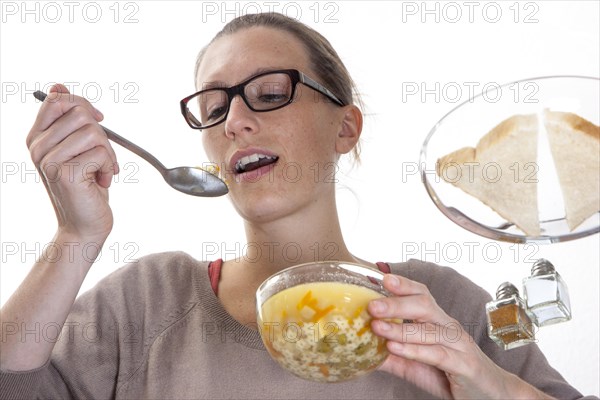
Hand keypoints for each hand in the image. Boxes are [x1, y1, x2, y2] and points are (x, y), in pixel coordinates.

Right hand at [26, 84, 118, 242]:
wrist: (84, 225)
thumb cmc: (86, 187)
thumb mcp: (77, 149)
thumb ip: (69, 121)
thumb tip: (59, 86)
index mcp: (37, 137)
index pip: (57, 100)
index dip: (83, 105)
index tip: (99, 120)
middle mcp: (37, 147)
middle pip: (80, 113)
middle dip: (102, 135)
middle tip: (101, 157)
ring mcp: (48, 159)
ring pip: (93, 133)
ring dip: (108, 154)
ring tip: (100, 172)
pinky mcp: (64, 173)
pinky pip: (100, 153)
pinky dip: (109, 167)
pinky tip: (100, 182)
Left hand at [368, 274, 552, 399]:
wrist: (493, 395)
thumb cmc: (452, 375)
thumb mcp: (417, 366)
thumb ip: (393, 357)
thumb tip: (363, 350)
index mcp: (438, 322)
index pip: (422, 295)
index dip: (404, 285)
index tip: (382, 278)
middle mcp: (449, 327)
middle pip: (423, 305)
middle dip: (396, 303)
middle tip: (372, 305)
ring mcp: (458, 344)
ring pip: (428, 329)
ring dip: (399, 329)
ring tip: (376, 327)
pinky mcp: (464, 364)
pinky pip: (437, 353)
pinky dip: (414, 350)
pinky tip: (394, 348)